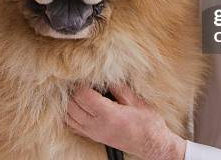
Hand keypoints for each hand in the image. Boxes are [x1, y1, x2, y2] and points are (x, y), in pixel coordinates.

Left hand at [65, 85, 185, 159]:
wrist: (151, 144)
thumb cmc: (147, 123)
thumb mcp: (136, 101)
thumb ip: (119, 88)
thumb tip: (106, 77)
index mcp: (107, 114)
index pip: (83, 96)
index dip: (82, 83)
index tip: (87, 76)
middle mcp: (96, 125)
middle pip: (71, 106)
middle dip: (74, 91)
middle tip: (82, 82)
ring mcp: (93, 133)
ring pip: (69, 117)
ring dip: (70, 103)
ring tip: (80, 92)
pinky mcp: (94, 137)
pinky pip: (73, 127)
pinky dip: (70, 116)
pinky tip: (78, 107)